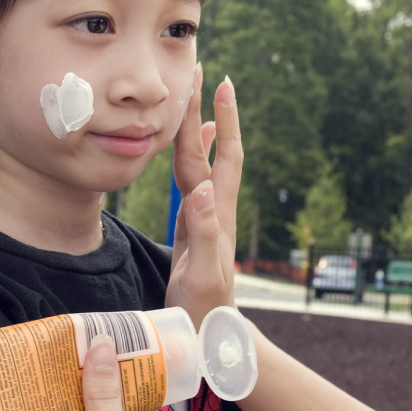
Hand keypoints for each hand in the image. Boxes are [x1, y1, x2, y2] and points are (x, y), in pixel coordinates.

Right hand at [166, 64, 243, 328]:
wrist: (210, 335)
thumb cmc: (204, 310)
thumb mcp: (200, 274)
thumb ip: (202, 233)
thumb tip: (203, 190)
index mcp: (217, 214)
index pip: (219, 157)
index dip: (220, 120)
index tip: (218, 83)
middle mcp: (215, 209)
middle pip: (213, 152)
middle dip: (210, 111)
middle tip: (203, 75)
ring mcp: (207, 217)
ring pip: (203, 164)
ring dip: (200, 130)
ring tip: (196, 100)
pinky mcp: (195, 227)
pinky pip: (193, 183)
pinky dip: (192, 159)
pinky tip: (191, 150)